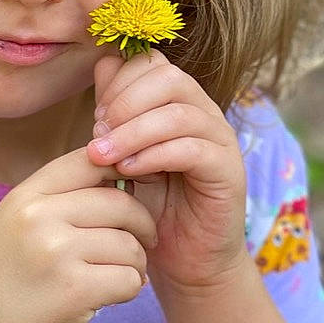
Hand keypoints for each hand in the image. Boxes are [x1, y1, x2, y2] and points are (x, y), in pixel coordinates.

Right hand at [0, 146, 158, 322]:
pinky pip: (130, 280)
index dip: (123, 172)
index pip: (89, 160)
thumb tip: (122, 178)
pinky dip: (129, 291)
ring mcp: (56, 252)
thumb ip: (58, 202)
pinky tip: (109, 299)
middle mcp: (38, 217)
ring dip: (135, 265)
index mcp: (24, 196)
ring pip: (130, 245)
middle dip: (141, 226)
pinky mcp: (75, 290)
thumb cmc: (4, 287)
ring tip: (116, 278)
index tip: (134, 195)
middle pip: (120, 202)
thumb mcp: (16, 229)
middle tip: (141, 245)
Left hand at [87, 51, 247, 292]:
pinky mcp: (228, 171)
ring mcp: (220, 140)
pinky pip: (192, 150)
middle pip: (168, 77)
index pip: (153, 63)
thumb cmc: (152, 207)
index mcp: (178, 102)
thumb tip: (103, 64)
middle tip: (97, 134)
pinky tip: (129, 172)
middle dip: (124, 102)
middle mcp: (203, 113)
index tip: (95, 116)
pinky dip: (154, 156)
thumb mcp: (124, 154)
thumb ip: (115, 113)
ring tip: (104, 156)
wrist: (185, 260)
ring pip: (178, 113)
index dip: (119, 82)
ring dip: (132, 132)